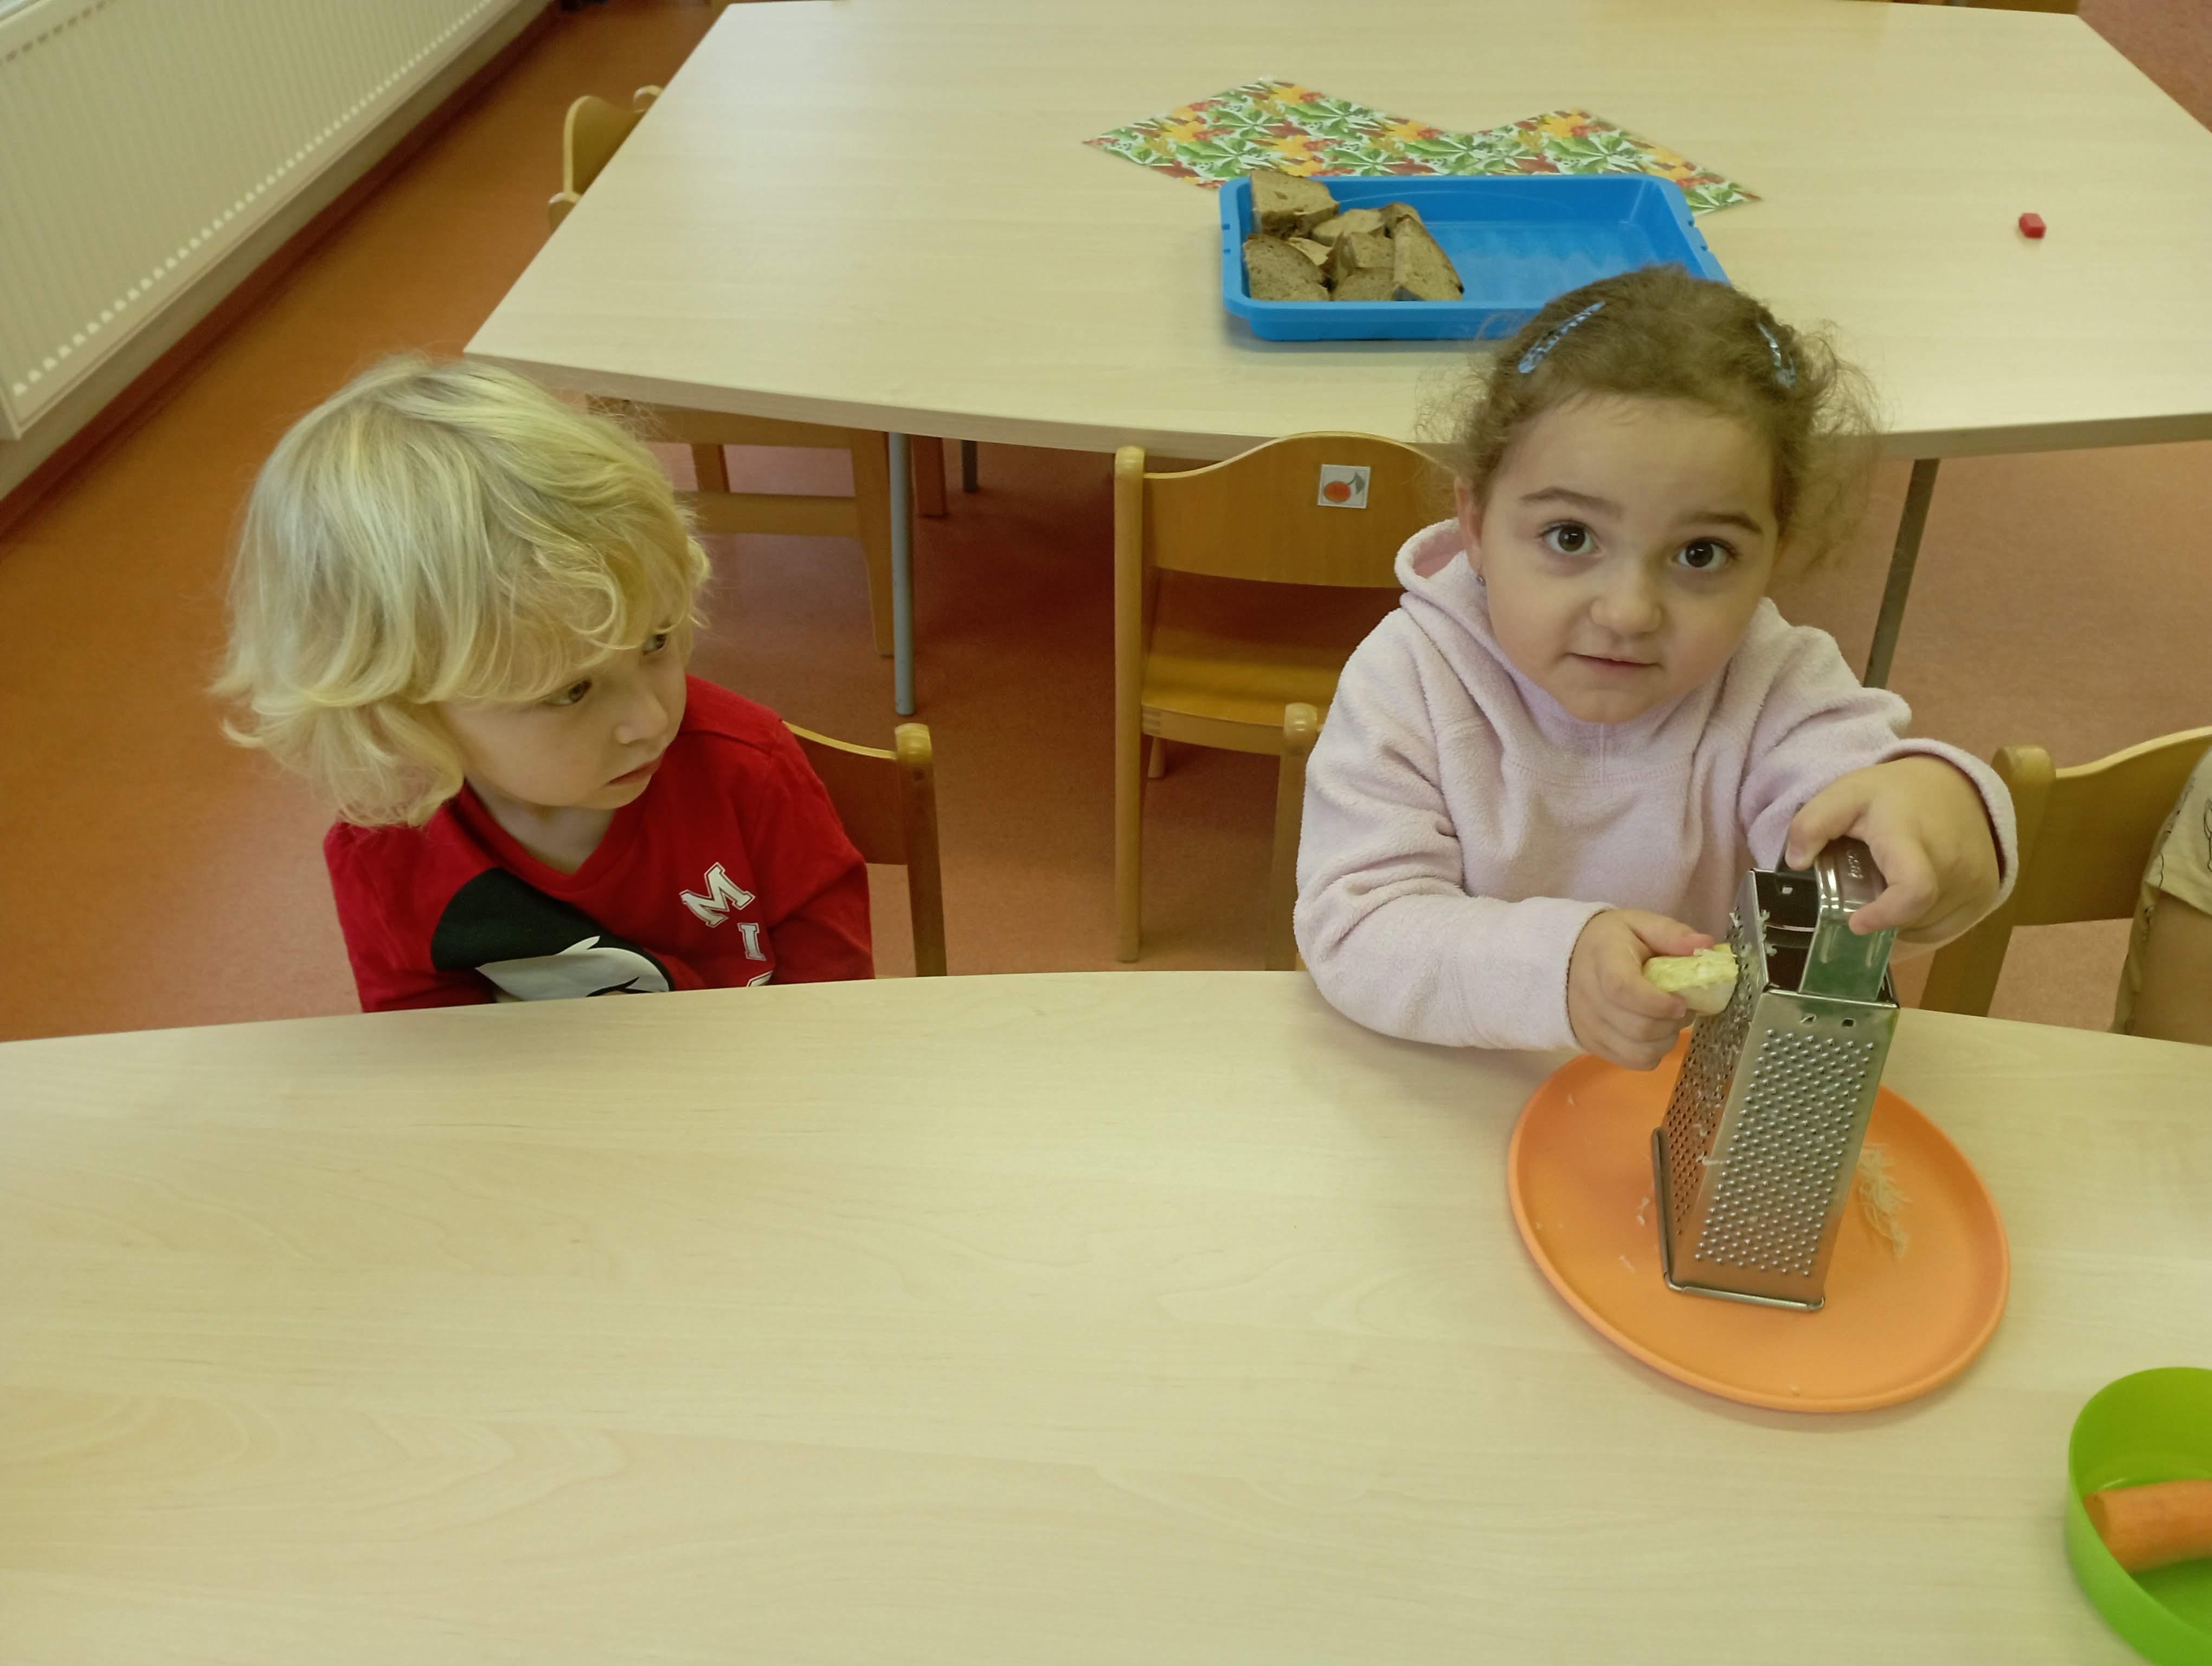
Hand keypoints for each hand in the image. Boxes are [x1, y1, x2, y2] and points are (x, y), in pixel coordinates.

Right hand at [1568, 909, 1712, 1070]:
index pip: (1623, 990)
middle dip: (1672, 1022)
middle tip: (1683, 1007)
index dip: (1658, 1003)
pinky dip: (1653, 1053)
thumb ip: (1672, 933)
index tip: (1682, 1002)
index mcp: (1603, 961)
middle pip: (1637, 1027)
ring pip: (1639, 1051)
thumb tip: (1706, 945)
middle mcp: (1589, 998)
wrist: (1568, 958)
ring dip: (1666, 1040)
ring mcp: (1588, 1026)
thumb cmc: (1611, 941)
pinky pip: (1633, 1062)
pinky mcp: (1591, 1044)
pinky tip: (1655, 1034)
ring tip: (1669, 1021)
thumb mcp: (1640, 924)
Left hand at [1786, 756, 2001, 942]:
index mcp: (1912, 838)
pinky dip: (1918, 925)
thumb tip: (1796, 863)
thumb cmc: (1893, 794)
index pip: (1913, 889)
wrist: (1955, 784)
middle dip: (1880, 914)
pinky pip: (1944, 929)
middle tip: (1864, 891)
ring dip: (1898, 921)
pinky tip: (1904, 900)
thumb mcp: (1845, 794)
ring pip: (1926, 927)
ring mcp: (1974, 882)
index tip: (1856, 922)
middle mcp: (1952, 864)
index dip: (1885, 915)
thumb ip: (1812, 823)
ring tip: (1887, 888)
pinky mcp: (1986, 894)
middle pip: (1912, 915)